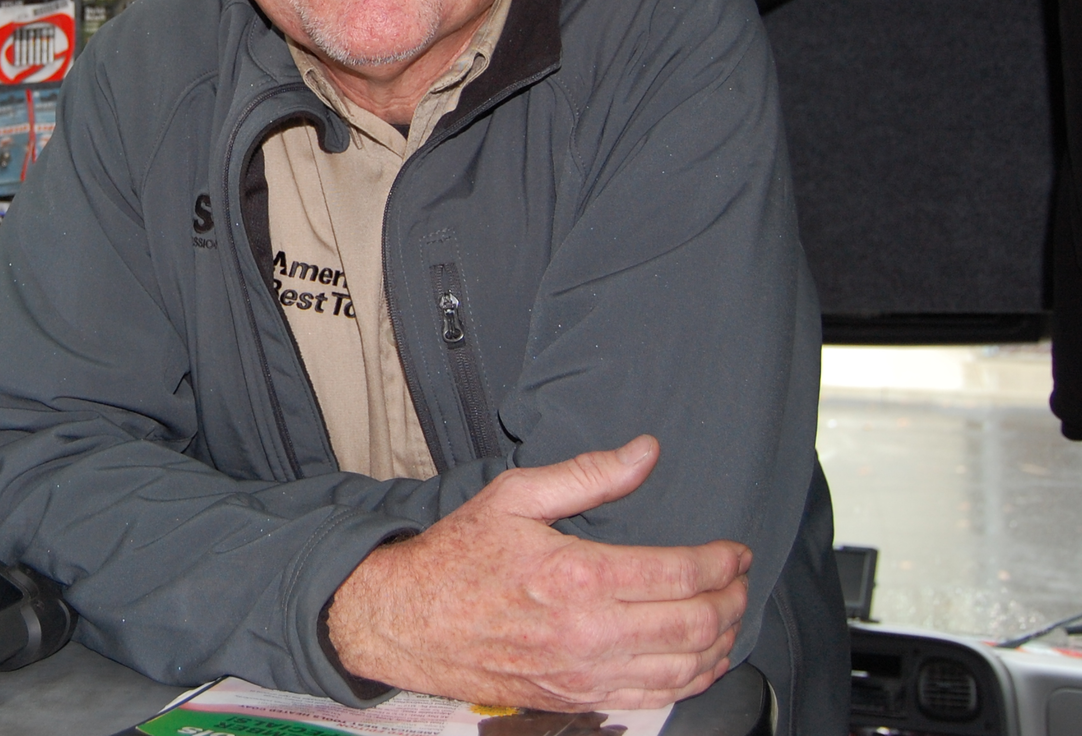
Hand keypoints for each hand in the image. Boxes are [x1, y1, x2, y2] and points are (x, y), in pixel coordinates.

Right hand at [325, 436, 749, 710]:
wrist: (411, 620)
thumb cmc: (459, 555)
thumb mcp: (515, 496)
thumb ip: (588, 475)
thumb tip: (645, 453)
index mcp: (578, 575)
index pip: (679, 574)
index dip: (722, 563)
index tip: (737, 552)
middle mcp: (588, 632)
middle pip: (693, 626)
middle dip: (732, 602)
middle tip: (741, 582)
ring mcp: (584, 673)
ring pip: (683, 670)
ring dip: (720, 644)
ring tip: (729, 618)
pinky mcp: (576, 698)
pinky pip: (654, 697)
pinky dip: (690, 680)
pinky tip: (699, 660)